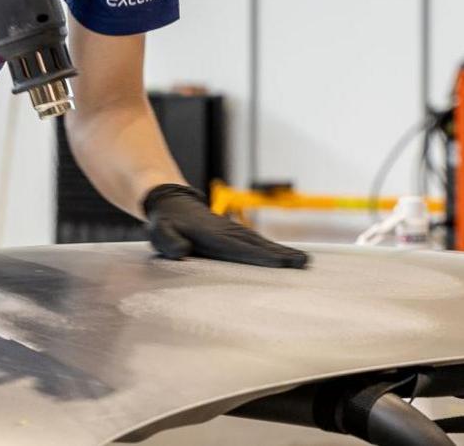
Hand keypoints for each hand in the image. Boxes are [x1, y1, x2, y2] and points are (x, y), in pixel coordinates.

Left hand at [143, 184, 308, 267]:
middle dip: (281, 254)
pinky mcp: (232, 232)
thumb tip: (182, 251)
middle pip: (258, 244)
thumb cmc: (164, 222)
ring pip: (259, 241)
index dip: (261, 255)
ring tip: (302, 260)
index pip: (240, 247)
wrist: (169, 201)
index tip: (282, 262)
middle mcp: (226, 231)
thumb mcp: (159, 231)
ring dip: (281, 251)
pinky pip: (255, 241)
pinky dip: (271, 248)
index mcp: (211, 234)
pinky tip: (283, 256)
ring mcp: (231, 230)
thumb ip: (169, 241)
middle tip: (304, 262)